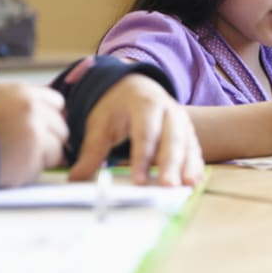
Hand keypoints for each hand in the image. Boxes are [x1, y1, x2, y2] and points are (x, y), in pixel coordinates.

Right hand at [0, 83, 66, 186]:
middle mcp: (31, 110)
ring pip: (56, 149)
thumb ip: (20, 104)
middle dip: (49, 139)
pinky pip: (40, 168)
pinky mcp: (30, 158)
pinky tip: (8, 168)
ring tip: (13, 158)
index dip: (51, 117)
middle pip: (61, 127)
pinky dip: (27, 172)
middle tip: (27, 148)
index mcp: (22, 93)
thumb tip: (49, 113)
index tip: (45, 127)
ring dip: (40, 157)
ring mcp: (33, 134)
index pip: (57, 102)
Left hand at [68, 74, 203, 185]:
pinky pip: (194, 148)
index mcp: (145, 104)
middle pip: (172, 138)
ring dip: (188, 166)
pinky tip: (195, 180)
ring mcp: (182, 120)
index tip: (140, 181)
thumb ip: (91, 151)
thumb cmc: (116, 107)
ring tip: (187, 185)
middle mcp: (169, 110)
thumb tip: (76, 178)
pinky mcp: (189, 131)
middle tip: (168, 186)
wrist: (134, 86)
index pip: (145, 133)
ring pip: (187, 144)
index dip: (142, 158)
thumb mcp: (100, 124)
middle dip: (171, 164)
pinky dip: (196, 164)